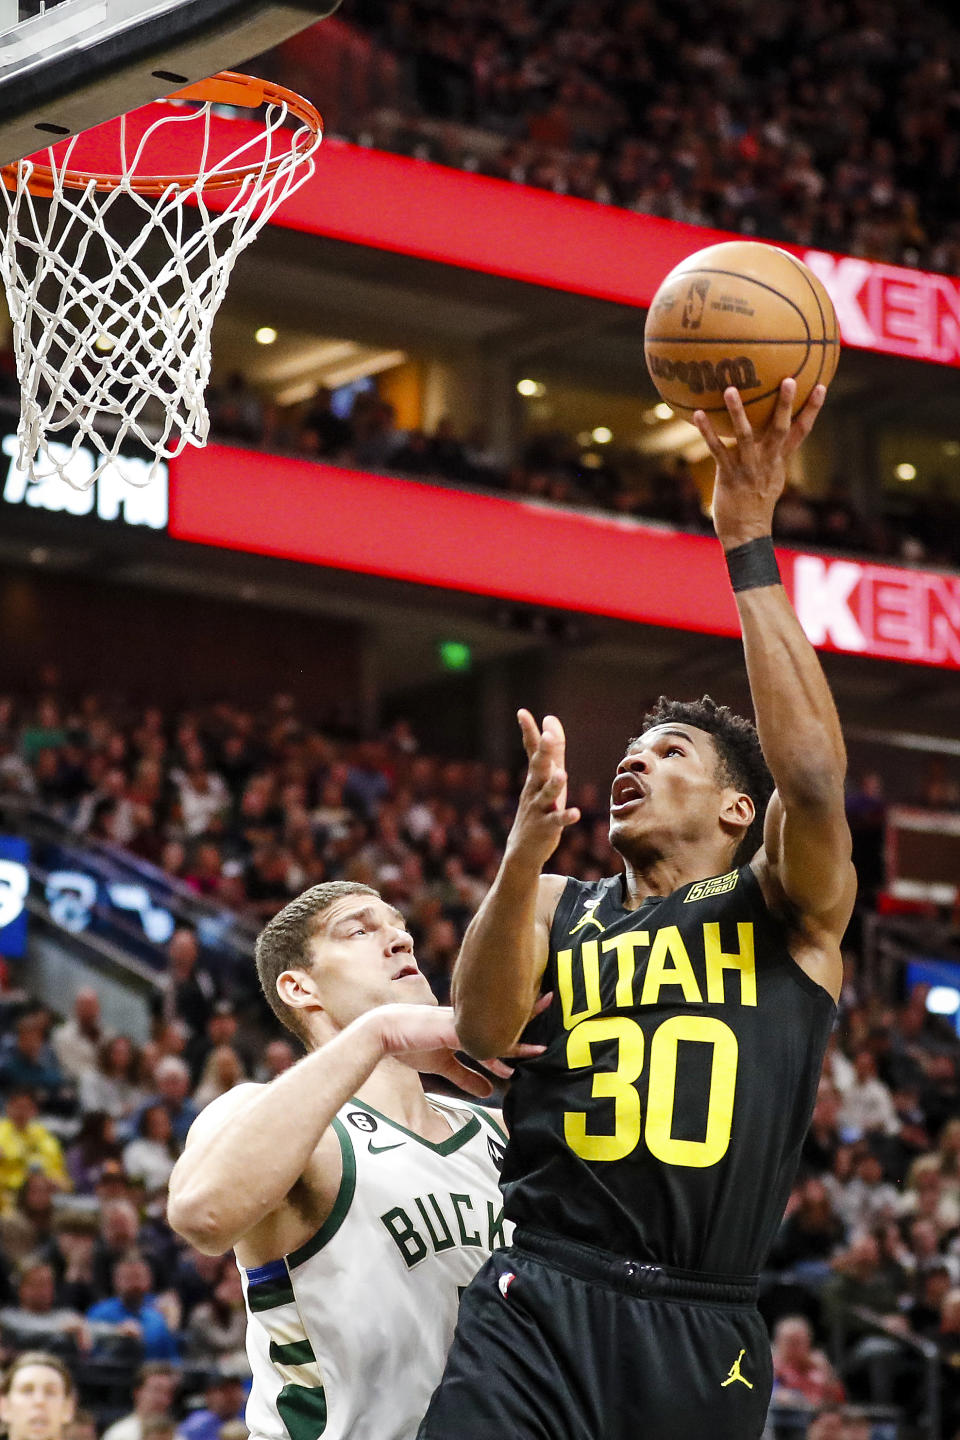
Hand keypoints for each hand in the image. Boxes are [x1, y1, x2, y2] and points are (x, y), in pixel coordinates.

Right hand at [373, 1002, 545, 1097]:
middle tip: (551, 1000)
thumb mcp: (443, 1065)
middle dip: (528, 1012)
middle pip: (502, 1016)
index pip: (498, 1019)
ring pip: (493, 1032)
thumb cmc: (411, 1044)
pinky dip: (492, 1058)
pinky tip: (506, 1069)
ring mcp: (459, 1025)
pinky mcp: (448, 1034)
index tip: (540, 1010)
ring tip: (540, 1049)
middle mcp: (466, 1020)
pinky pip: (475, 1045)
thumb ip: (467, 1077)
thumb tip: (490, 1092)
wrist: (383, 1033)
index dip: (518, 1017)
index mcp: (466, 1022)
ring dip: (517, 1041)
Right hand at [506, 711, 580, 869]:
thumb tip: (551, 718)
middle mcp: (534, 789)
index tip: (522, 712)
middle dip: (543, 752)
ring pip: (547, 795)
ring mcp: (540, 809)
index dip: (528, 732)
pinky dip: (565, 817)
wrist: (523, 848)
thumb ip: (552, 749)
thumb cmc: (539, 807)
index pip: (531, 750)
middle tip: (547, 736)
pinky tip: (575, 813)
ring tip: (562, 774)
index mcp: (535, 776)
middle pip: (538, 768)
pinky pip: (557, 821)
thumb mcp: (545, 777)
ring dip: (554, 785)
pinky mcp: (547, 827)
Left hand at [694, 379, 825, 549]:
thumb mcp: (770, 478)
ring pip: (745, 435)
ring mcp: (748, 468)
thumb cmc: (755, 504)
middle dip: (785, 404)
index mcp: (780, 460)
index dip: (812, 409)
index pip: (802, 431)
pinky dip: (707, 432)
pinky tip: (698, 414)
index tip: (822, 385)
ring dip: (737, 412)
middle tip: (790, 380)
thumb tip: (769, 436)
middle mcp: (767, 461)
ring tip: (730, 390)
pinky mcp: (728, 475)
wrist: (746, 532)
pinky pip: (717, 449)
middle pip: (780, 429)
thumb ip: (771, 455)